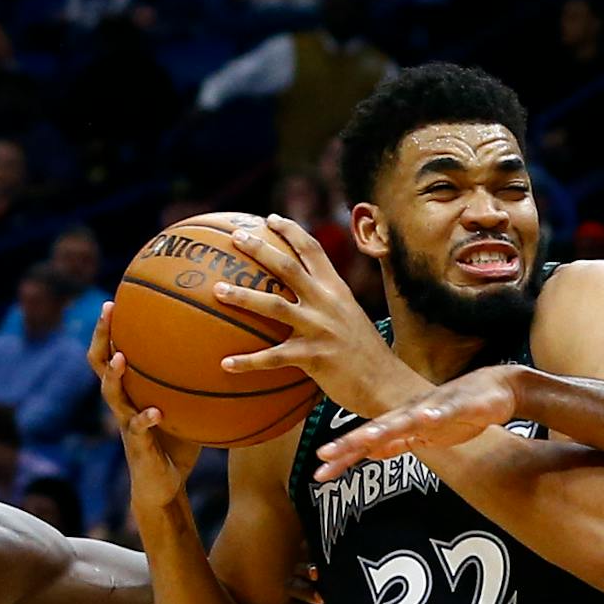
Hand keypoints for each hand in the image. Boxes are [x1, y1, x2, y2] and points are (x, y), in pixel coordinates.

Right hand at [90, 303, 201, 510]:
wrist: (164, 486)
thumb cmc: (177, 442)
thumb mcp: (188, 406)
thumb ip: (196, 382)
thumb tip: (231, 350)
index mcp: (131, 388)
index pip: (112, 349)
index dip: (110, 326)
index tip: (116, 297)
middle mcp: (122, 401)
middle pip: (99, 362)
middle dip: (102, 335)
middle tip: (108, 310)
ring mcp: (126, 423)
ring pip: (111, 393)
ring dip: (114, 376)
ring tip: (121, 358)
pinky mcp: (137, 446)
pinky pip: (138, 429)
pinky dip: (145, 419)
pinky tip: (155, 412)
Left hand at [215, 215, 408, 411]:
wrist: (386, 384)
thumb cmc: (365, 355)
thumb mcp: (351, 318)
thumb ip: (330, 304)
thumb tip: (305, 299)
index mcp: (337, 290)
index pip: (312, 250)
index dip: (290, 231)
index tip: (269, 219)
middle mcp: (327, 303)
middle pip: (287, 267)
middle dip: (259, 249)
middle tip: (235, 238)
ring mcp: (319, 328)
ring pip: (273, 305)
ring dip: (242, 296)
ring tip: (216, 291)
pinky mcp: (313, 357)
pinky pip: (273, 357)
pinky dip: (248, 361)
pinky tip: (226, 364)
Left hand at [315, 365, 523, 481]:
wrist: (495, 389)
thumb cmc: (456, 413)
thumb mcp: (422, 436)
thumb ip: (396, 444)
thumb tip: (369, 455)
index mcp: (401, 424)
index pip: (365, 442)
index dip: (342, 455)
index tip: (319, 471)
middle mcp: (410, 414)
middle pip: (375, 431)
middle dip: (349, 444)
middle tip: (324, 455)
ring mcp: (433, 408)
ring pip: (404, 420)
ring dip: (384, 429)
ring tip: (365, 440)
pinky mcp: (461, 405)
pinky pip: (446, 411)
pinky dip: (434, 415)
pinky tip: (424, 419)